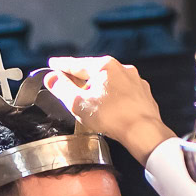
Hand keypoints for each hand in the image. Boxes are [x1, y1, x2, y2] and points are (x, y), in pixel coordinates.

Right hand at [44, 56, 175, 163]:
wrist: (143, 131)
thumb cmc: (112, 117)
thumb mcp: (78, 103)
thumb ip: (62, 89)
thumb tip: (51, 78)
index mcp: (104, 66)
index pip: (77, 64)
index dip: (62, 65)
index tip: (54, 64)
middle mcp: (122, 69)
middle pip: (95, 71)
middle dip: (81, 78)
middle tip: (69, 84)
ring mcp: (135, 81)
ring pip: (110, 82)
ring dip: (99, 88)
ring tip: (90, 101)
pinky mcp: (143, 94)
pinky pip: (123, 92)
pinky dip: (113, 97)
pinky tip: (110, 108)